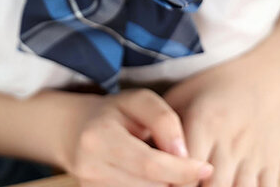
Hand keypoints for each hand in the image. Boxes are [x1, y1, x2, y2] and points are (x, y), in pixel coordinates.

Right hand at [59, 87, 213, 185]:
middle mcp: (90, 167)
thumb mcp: (138, 101)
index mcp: (99, 137)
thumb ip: (163, 120)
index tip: (205, 167)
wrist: (74, 130)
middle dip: (174, 180)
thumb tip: (183, 155)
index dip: (182, 170)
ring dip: (162, 186)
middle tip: (183, 167)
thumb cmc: (114, 113)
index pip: (150, 164)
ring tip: (162, 170)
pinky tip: (151, 178)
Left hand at [162, 48, 279, 186]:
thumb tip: (140, 148)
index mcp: (204, 121)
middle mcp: (230, 140)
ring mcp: (254, 155)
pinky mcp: (272, 165)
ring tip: (203, 185)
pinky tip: (229, 186)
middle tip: (179, 182)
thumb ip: (162, 123)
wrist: (266, 75)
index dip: (171, 180)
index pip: (184, 168)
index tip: (163, 177)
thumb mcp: (183, 94)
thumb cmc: (215, 84)